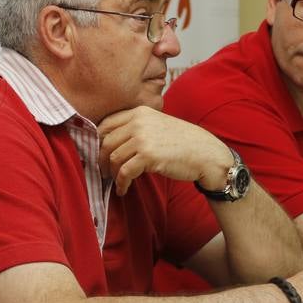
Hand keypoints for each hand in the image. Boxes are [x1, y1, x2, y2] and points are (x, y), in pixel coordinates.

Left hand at [98, 106, 233, 194]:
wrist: (205, 153)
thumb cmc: (182, 142)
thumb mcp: (157, 124)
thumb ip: (136, 127)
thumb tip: (109, 142)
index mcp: (139, 112)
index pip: (106, 124)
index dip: (97, 141)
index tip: (98, 154)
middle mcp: (138, 122)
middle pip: (105, 141)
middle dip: (102, 159)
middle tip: (104, 171)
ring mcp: (143, 138)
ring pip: (113, 157)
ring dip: (112, 173)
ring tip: (116, 181)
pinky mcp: (148, 156)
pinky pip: (124, 172)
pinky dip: (121, 183)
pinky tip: (123, 189)